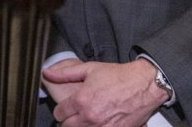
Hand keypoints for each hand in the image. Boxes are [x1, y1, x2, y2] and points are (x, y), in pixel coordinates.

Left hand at [44, 59, 167, 126]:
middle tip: (74, 114)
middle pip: (68, 126)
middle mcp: (91, 117)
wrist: (144, 84)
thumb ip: (65, 73)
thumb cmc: (119, 76)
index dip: (61, 110)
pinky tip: (100, 121)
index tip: (65, 108)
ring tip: (87, 118)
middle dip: (68, 120)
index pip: (60, 114)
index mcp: (82, 101)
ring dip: (81, 126)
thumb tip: (47, 73)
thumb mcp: (89, 69)